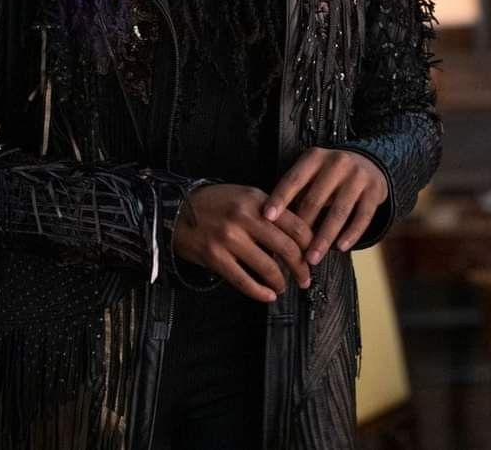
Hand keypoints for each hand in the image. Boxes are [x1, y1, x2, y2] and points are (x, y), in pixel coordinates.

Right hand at [172, 183, 313, 302]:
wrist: (175, 210)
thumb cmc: (214, 203)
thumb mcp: (245, 195)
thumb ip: (270, 211)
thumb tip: (297, 236)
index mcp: (256, 200)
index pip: (295, 224)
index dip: (310, 244)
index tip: (314, 255)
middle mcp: (245, 217)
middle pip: (287, 248)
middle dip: (301, 268)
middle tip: (306, 278)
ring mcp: (229, 238)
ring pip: (268, 267)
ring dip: (281, 282)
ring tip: (283, 287)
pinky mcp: (215, 257)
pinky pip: (244, 281)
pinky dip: (260, 292)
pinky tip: (268, 296)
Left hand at [262, 148, 388, 263]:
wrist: (369, 163)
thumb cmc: (329, 175)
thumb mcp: (312, 172)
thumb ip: (296, 191)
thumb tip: (271, 223)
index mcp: (315, 157)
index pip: (294, 179)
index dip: (280, 198)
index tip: (267, 217)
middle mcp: (337, 162)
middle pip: (315, 199)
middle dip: (302, 228)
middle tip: (291, 252)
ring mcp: (358, 176)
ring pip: (339, 212)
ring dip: (324, 238)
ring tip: (312, 258)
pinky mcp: (375, 191)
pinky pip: (362, 217)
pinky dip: (351, 234)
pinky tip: (341, 248)